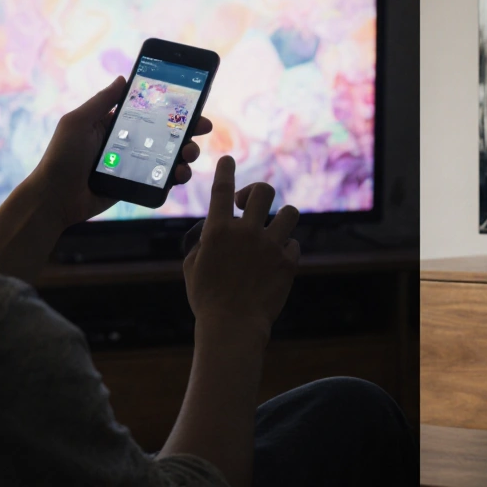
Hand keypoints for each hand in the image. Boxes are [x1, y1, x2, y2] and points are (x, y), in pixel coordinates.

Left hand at [24, 75, 213, 227]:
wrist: (54, 198)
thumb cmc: (61, 156)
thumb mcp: (79, 122)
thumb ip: (102, 101)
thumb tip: (124, 78)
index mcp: (114, 123)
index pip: (148, 110)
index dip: (170, 106)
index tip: (190, 102)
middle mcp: (127, 142)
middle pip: (165, 132)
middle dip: (187, 129)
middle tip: (202, 128)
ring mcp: (133, 164)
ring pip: (168, 156)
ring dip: (186, 153)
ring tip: (189, 154)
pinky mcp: (136, 184)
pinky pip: (162, 178)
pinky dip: (176, 175)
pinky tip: (180, 173)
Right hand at [182, 156, 300, 334]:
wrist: (232, 326)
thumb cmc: (207, 299)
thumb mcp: (192, 267)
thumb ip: (203, 242)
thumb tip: (212, 230)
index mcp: (218, 231)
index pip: (222, 190)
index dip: (226, 170)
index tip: (228, 159)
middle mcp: (246, 232)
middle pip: (263, 192)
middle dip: (256, 193)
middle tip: (248, 205)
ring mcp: (270, 246)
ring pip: (290, 212)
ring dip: (281, 218)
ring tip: (273, 230)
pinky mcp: (288, 262)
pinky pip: (294, 244)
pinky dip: (286, 250)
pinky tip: (277, 261)